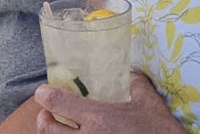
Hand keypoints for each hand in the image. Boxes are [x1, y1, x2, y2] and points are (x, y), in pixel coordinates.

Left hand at [34, 72, 185, 132]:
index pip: (59, 103)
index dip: (45, 95)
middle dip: (43, 119)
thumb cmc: (157, 130)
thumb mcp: (148, 102)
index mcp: (98, 118)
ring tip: (57, 129)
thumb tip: (130, 72)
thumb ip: (135, 83)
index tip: (42, 91)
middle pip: (48, 130)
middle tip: (46, 113)